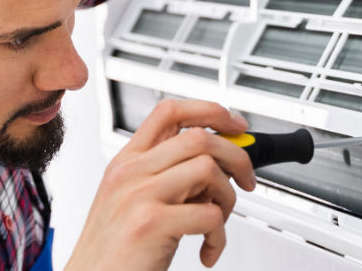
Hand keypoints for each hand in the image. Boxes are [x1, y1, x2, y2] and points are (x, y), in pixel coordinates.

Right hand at [65, 99, 255, 269]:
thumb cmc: (115, 249)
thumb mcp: (131, 200)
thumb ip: (166, 176)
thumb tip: (216, 162)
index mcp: (127, 161)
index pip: (171, 112)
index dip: (211, 111)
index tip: (235, 126)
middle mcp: (131, 172)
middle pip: (199, 137)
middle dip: (237, 156)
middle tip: (246, 179)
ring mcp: (139, 195)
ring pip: (209, 170)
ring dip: (227, 198)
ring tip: (217, 222)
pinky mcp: (150, 223)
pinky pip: (209, 216)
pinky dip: (219, 237)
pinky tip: (207, 250)